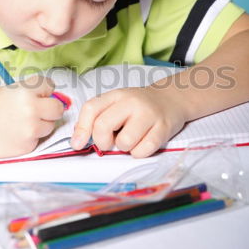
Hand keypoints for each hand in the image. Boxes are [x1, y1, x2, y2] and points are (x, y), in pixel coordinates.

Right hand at [0, 76, 64, 157]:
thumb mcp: (8, 91)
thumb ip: (30, 92)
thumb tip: (50, 97)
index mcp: (26, 91)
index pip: (51, 86)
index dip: (45, 91)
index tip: (40, 94)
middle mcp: (31, 110)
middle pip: (57, 108)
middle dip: (50, 109)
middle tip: (37, 111)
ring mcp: (30, 130)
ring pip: (50, 126)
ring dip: (40, 125)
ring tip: (19, 123)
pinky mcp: (27, 146)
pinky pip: (38, 140)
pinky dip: (29, 138)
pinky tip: (13, 134)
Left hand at [70, 86, 187, 157]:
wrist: (171, 99)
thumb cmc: (138, 107)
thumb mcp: (116, 104)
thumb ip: (96, 118)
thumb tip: (78, 139)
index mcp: (116, 96)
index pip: (91, 108)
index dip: (82, 129)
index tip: (77, 144)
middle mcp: (131, 102)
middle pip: (103, 126)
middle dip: (102, 141)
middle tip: (109, 142)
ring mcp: (148, 114)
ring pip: (124, 142)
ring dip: (124, 148)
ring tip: (130, 139)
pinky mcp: (163, 128)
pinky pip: (142, 151)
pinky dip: (139, 152)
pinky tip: (142, 143)